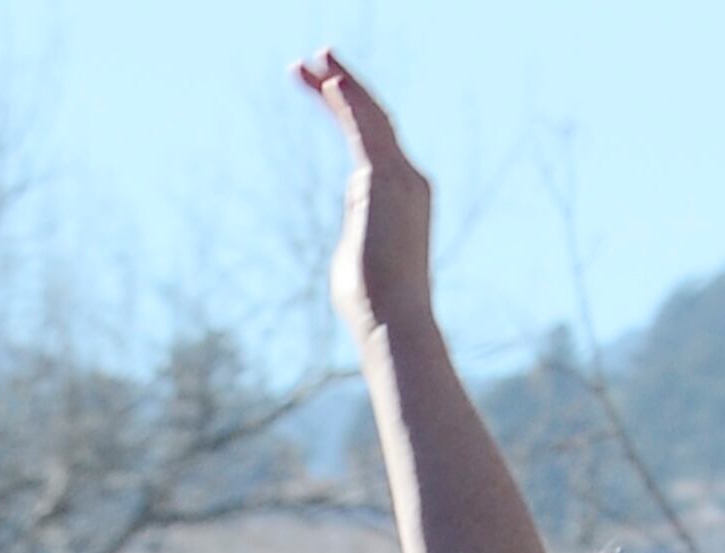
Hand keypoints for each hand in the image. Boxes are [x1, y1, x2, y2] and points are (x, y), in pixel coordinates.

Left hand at [296, 50, 436, 339]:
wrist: (397, 323)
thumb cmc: (374, 308)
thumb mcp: (360, 261)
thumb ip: (358, 233)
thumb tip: (355, 236)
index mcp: (404, 197)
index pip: (375, 142)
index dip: (350, 112)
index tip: (325, 90)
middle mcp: (408, 179)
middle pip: (374, 118)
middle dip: (344, 86)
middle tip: (317, 58)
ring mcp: (400, 178)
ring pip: (369, 116)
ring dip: (341, 84)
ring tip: (316, 59)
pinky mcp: (383, 181)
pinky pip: (362, 130)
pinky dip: (345, 103)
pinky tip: (328, 80)